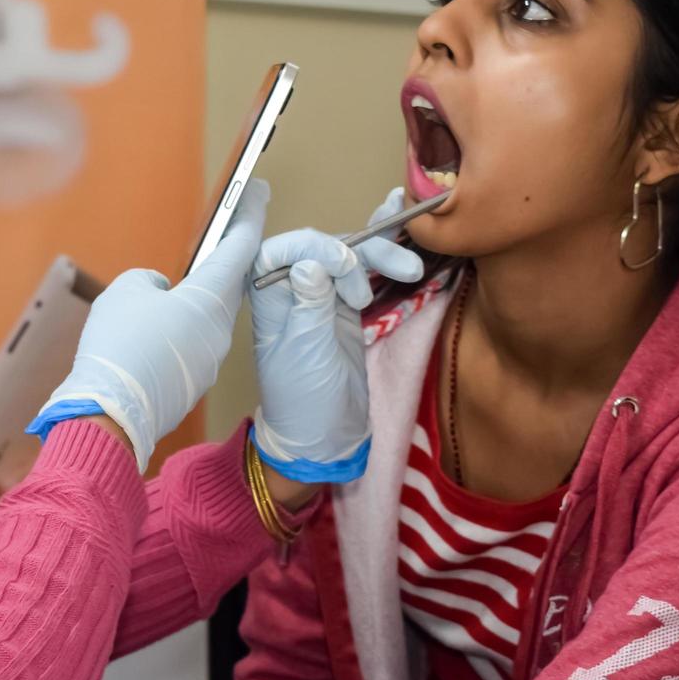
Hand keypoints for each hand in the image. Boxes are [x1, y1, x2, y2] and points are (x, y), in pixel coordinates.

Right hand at [29, 181, 269, 471]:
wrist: (110, 412)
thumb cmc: (119, 345)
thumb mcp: (127, 291)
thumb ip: (150, 281)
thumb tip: (163, 293)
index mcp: (211, 299)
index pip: (241, 246)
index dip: (249, 214)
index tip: (257, 190)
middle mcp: (219, 330)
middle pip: (226, 286)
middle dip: (219, 263)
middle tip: (214, 238)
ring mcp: (208, 361)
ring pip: (204, 320)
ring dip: (191, 305)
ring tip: (161, 298)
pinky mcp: (192, 384)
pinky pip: (189, 348)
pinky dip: (176, 335)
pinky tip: (149, 337)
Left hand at [248, 187, 422, 482]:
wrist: (325, 438)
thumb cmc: (304, 402)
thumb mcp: (307, 354)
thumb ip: (310, 306)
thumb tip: (309, 263)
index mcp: (269, 302)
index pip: (278, 253)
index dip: (310, 245)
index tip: (342, 261)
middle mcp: (292, 293)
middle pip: (319, 248)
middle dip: (354, 250)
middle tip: (380, 271)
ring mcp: (322, 298)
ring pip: (348, 258)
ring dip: (379, 255)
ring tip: (409, 270)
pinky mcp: (347, 307)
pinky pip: (365, 274)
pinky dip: (384, 259)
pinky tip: (403, 242)